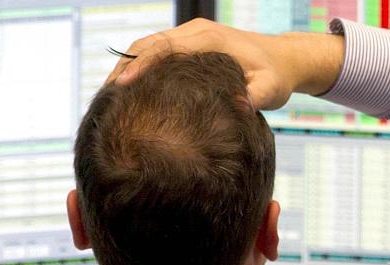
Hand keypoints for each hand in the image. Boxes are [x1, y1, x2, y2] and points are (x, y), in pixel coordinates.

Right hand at [105, 18, 342, 109]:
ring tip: (109, 97)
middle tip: (104, 97)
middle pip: (148, 45)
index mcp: (208, 39)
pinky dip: (140, 69)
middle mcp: (195, 34)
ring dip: (127, 68)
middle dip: (123, 68)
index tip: (122, 86)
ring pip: (148, 48)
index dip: (141, 66)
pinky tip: (131, 93)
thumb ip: (256, 97)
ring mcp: (191, 38)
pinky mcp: (191, 48)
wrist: (285, 60)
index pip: (165, 48)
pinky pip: (158, 55)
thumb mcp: (271, 88)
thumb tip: (238, 106)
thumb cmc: (277, 75)